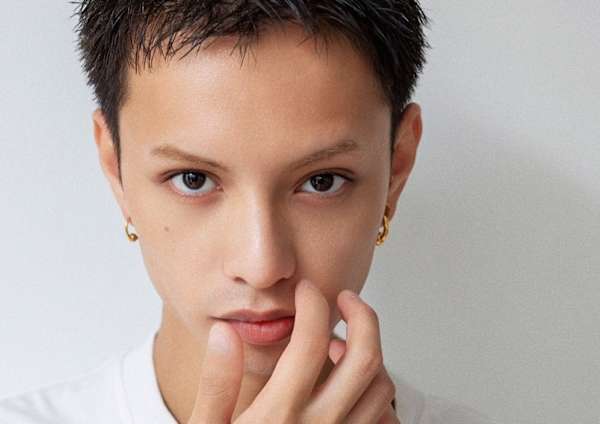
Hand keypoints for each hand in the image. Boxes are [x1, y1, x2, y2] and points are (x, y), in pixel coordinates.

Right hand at [188, 279, 398, 422]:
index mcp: (279, 415)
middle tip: (346, 299)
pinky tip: (350, 385)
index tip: (305, 290)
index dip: (312, 304)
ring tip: (341, 344)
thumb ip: (216, 382)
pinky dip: (377, 392)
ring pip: (382, 387)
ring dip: (369, 354)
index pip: (310, 340)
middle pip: (365, 358)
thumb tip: (225, 332)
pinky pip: (383, 419)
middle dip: (363, 316)